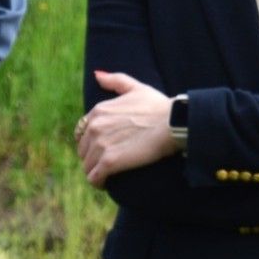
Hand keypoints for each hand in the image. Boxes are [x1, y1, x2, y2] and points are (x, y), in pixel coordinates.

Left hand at [78, 71, 177, 186]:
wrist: (175, 122)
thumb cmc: (159, 106)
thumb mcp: (137, 88)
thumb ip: (115, 81)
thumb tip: (97, 75)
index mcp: (97, 112)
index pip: (83, 134)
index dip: (93, 143)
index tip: (107, 148)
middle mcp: (94, 127)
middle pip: (83, 151)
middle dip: (93, 157)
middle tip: (110, 162)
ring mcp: (100, 145)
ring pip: (87, 166)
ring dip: (96, 171)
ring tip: (109, 174)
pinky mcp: (109, 162)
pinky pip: (94, 178)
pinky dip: (98, 182)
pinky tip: (106, 183)